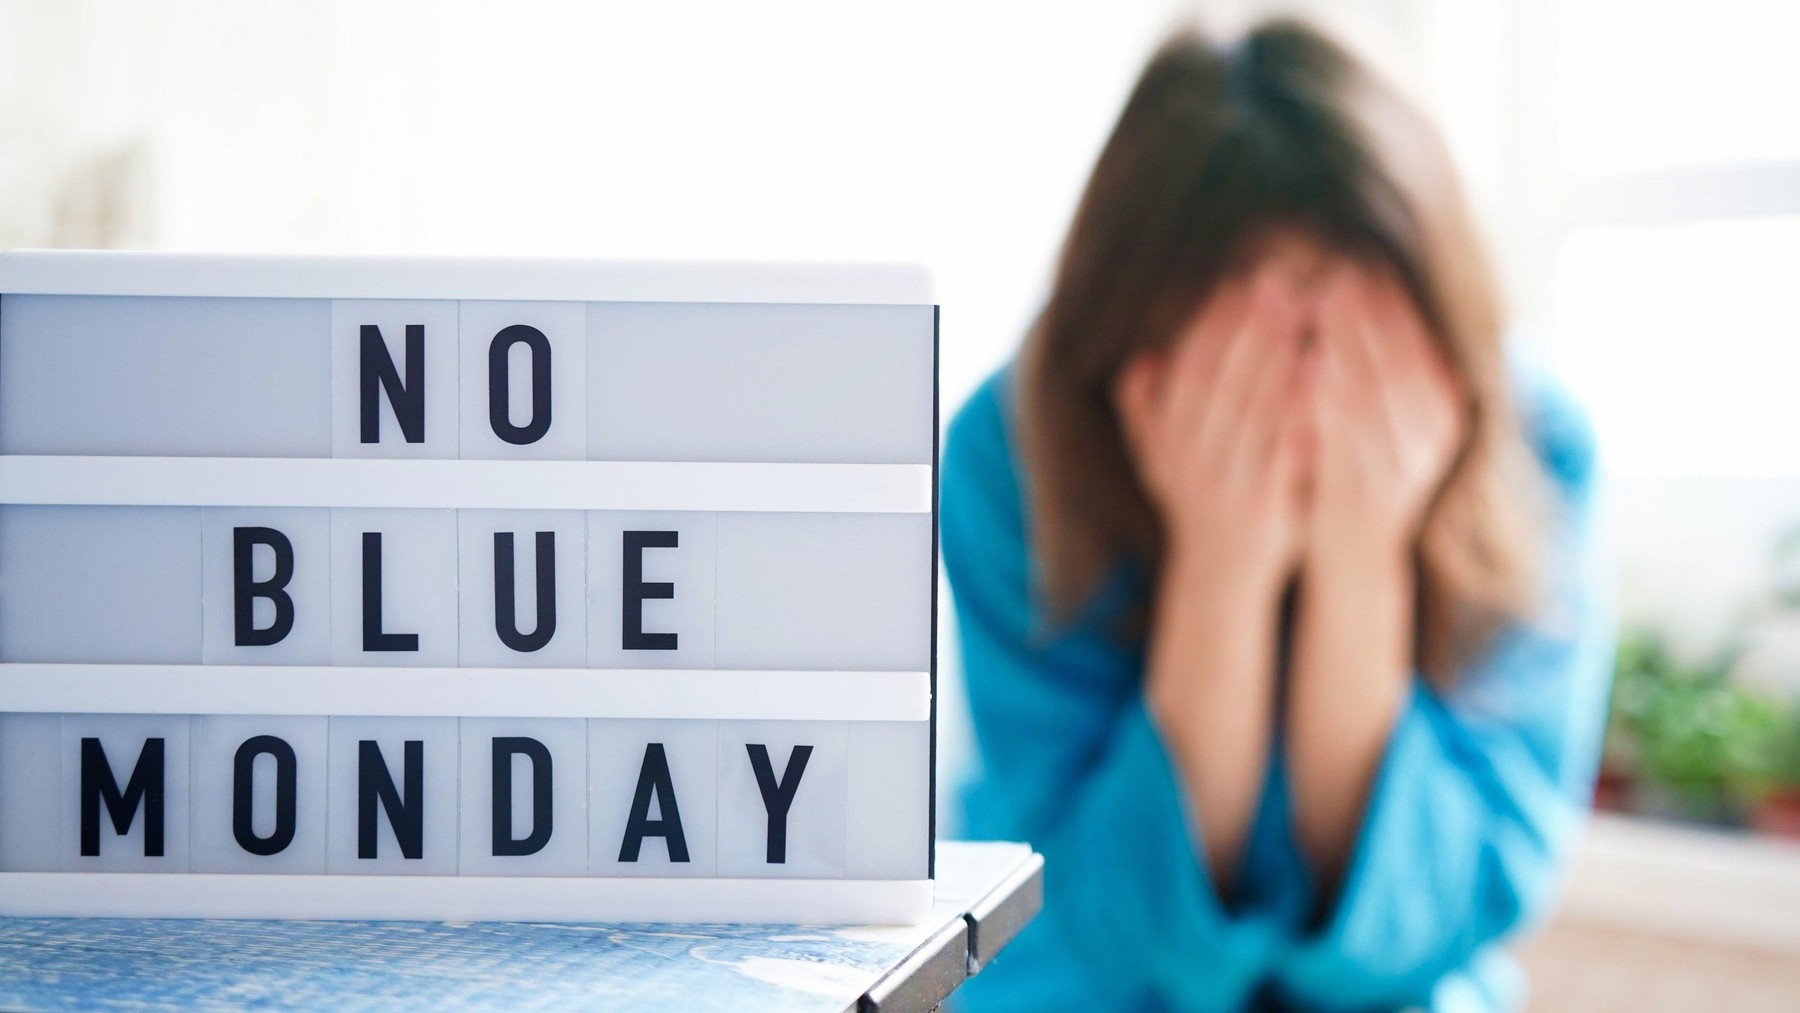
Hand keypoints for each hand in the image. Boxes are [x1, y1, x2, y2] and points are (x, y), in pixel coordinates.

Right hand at [1113, 268, 1312, 589]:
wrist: (1221, 571)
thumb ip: (1143, 406)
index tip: (1241, 281)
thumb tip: (1143, 355)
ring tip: (1308, 312)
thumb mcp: (1156, 454)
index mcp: (1166, 438)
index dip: (1214, 322)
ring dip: (1281, 356)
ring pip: (1256, 408)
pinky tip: (1326, 373)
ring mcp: (1229, 482)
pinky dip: (1304, 408)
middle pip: (1224, 380)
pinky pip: (1287, 447)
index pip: (1189, 368)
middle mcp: (1192, 458)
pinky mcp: (1266, 503)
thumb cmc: (1193, 496)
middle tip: (1281, 281)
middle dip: (1252, 327)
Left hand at [1308, 265, 1464, 564]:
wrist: (1354, 553)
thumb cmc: (1358, 464)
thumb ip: (1382, 359)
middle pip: (1397, 368)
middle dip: (1364, 322)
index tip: (1362, 265)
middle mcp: (1429, 441)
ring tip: (1316, 309)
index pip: (1420, 349)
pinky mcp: (1364, 494)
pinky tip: (1300, 369)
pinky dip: (1324, 403)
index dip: (1391, 307)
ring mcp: (1400, 470)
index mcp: (1440, 414)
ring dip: (1346, 353)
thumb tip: (1366, 279)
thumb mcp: (1382, 411)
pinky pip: (1345, 439)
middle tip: (1334, 277)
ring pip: (1374, 400)